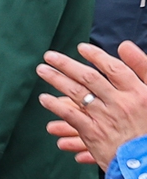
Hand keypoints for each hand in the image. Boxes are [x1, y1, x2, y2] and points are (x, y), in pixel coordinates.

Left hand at [37, 41, 146, 169]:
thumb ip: (143, 68)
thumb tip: (125, 45)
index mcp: (138, 92)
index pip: (114, 68)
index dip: (96, 56)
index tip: (80, 48)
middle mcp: (121, 102)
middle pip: (90, 78)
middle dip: (67, 64)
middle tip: (49, 56)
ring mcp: (105, 117)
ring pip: (77, 93)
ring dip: (57, 80)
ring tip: (42, 70)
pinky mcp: (94, 133)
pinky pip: (71, 116)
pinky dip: (56, 106)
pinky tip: (44, 98)